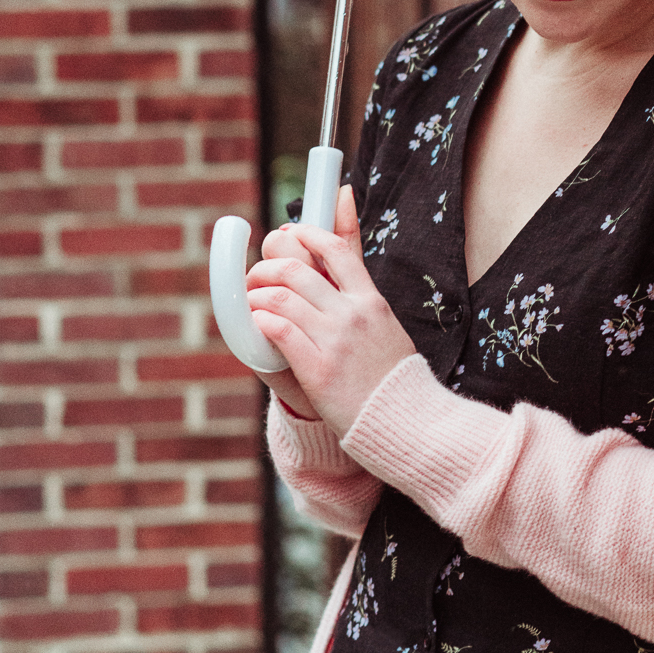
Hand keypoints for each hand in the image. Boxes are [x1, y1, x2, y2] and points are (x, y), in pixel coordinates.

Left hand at [246, 186, 417, 435]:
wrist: (402, 418)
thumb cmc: (390, 372)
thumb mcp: (384, 321)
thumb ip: (361, 289)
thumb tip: (357, 235)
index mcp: (370, 300)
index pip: (334, 248)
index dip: (303, 234)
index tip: (287, 234)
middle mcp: (353, 314)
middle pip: (296, 269)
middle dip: (265, 268)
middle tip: (256, 277)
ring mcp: (336, 340)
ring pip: (281, 298)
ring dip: (256, 296)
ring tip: (252, 304)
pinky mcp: (318, 369)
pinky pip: (279, 331)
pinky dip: (261, 322)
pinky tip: (258, 325)